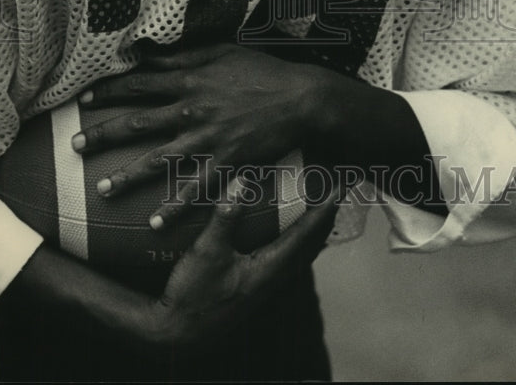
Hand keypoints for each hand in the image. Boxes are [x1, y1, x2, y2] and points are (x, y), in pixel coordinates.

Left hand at [73, 42, 324, 225]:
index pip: (140, 84)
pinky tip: (153, 224)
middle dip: (103, 135)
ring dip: (127, 176)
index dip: (110, 91)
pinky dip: (173, 209)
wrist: (301, 99)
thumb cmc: (263, 71)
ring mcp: (208, 140)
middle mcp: (192, 111)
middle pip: (138, 123)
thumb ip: (185, 54)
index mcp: (190, 80)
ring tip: (102, 190)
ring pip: (158, 161)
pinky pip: (194, 190)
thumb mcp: (224, 52)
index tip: (85, 99)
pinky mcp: (226, 163)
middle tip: (75, 146)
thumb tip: (150, 53)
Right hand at [148, 190, 337, 348]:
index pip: (305, 235)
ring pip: (300, 257)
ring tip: (318, 213)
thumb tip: (241, 181)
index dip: (322, 210)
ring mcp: (266, 289)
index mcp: (269, 270)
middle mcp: (274, 281)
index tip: (337, 189)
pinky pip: (287, 263)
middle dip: (324, 220)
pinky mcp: (255, 291)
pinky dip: (296, 245)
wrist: (178, 334)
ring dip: (312, 233)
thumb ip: (225, 216)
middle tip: (335, 194)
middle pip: (310, 247)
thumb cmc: (193, 295)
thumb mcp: (206, 251)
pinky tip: (288, 238)